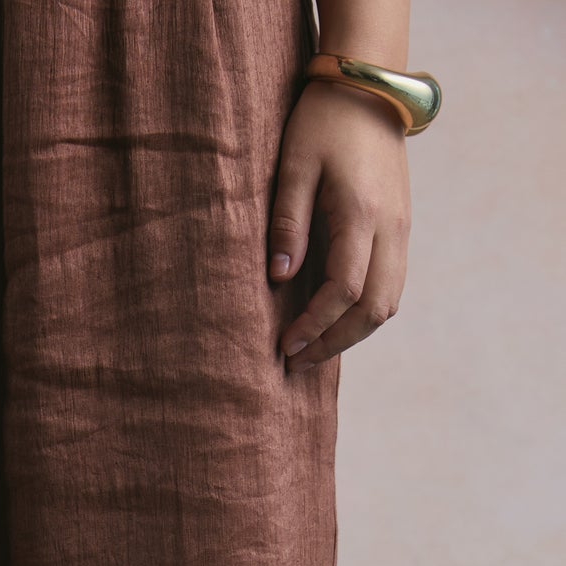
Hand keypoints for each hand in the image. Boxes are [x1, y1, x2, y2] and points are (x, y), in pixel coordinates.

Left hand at [269, 81, 410, 370]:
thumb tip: (280, 278)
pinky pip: (390, 285)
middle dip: (335, 342)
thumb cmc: (323, 123)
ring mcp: (401, 229)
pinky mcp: (401, 228)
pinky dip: (365, 313)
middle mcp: (391, 227)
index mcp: (362, 214)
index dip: (315, 325)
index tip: (284, 346)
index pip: (344, 290)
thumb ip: (287, 223)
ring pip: (388, 303)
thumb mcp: (294, 166)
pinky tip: (334, 321)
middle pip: (374, 308)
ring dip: (352, 333)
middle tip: (297, 361)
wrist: (367, 88)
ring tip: (313, 349)